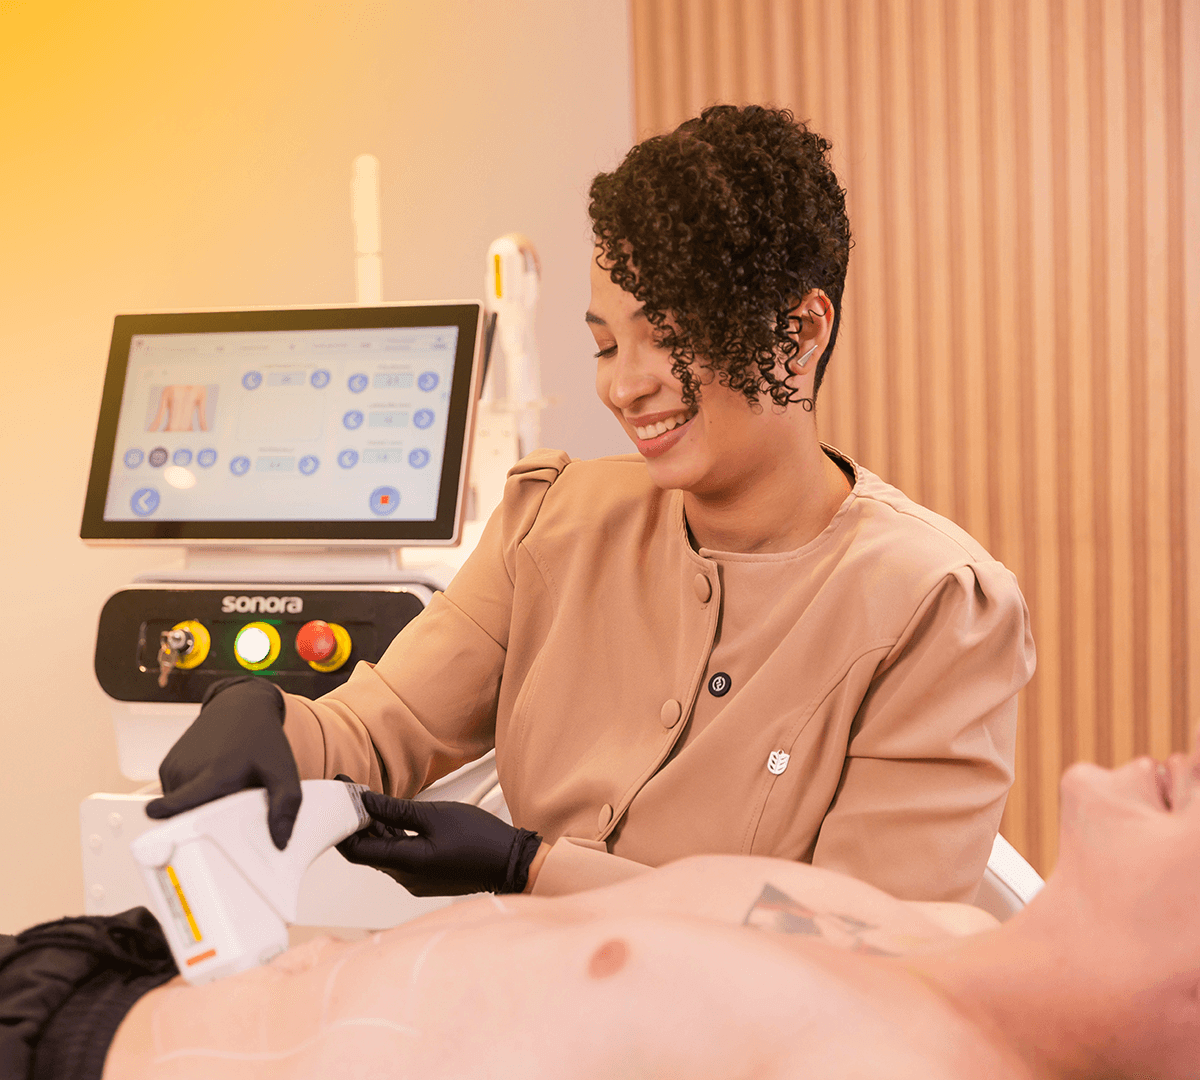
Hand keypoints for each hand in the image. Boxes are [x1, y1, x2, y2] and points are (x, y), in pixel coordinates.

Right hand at [145, 677, 300, 848]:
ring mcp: (174, 767)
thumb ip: (285, 805)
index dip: (168, 814)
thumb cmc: (261, 737)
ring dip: (197, 807)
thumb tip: (280, 841)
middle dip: (204, 823)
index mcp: (215, 774)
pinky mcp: (167, 765)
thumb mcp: (284, 770)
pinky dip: (189, 795)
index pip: (181, 801)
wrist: (241, 705)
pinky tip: (209, 780)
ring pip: (178, 806)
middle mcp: (189, 770)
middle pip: (186, 816)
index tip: (155, 820)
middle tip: (230, 805)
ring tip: (222, 788)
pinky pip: (173, 794)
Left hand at [336, 790, 541, 895]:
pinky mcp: (424, 874)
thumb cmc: (479, 839)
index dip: (341, 825)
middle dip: (354, 822)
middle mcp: (405, 877)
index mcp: (405, 864)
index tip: (338, 798)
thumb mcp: (434, 815)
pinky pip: (398, 855)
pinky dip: (390, 836)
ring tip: (366, 800)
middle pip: (366, 851)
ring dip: (373, 828)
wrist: (509, 861)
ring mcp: (414, 878)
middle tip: (349, 793)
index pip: (356, 850)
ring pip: (382, 852)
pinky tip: (388, 818)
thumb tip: (365, 801)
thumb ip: (396, 810)